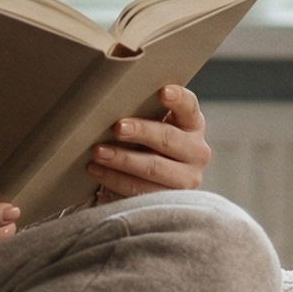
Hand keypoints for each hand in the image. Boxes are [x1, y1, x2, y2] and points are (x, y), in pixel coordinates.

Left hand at [87, 85, 212, 200]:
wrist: (152, 180)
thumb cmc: (147, 142)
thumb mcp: (152, 124)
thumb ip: (144, 112)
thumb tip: (112, 99)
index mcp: (192, 124)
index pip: (188, 107)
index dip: (178, 99)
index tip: (163, 92)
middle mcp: (196, 151)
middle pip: (168, 139)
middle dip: (141, 132)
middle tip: (117, 127)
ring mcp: (187, 178)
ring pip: (154, 167)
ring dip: (123, 159)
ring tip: (98, 152)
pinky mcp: (169, 199)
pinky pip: (140, 190)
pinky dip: (115, 179)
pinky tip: (96, 169)